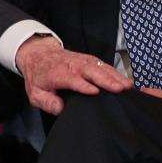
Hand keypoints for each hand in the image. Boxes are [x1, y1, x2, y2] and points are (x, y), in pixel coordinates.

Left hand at [16, 35, 132, 114]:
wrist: (39, 54)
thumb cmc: (39, 75)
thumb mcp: (35, 92)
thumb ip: (46, 102)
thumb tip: (60, 108)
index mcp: (57, 74)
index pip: (71, 79)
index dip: (82, 85)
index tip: (94, 91)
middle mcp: (71, 65)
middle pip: (90, 71)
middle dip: (105, 79)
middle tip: (118, 88)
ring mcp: (81, 61)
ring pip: (99, 66)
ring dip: (114, 75)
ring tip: (127, 85)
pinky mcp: (88, 59)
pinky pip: (102, 64)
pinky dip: (114, 71)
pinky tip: (124, 79)